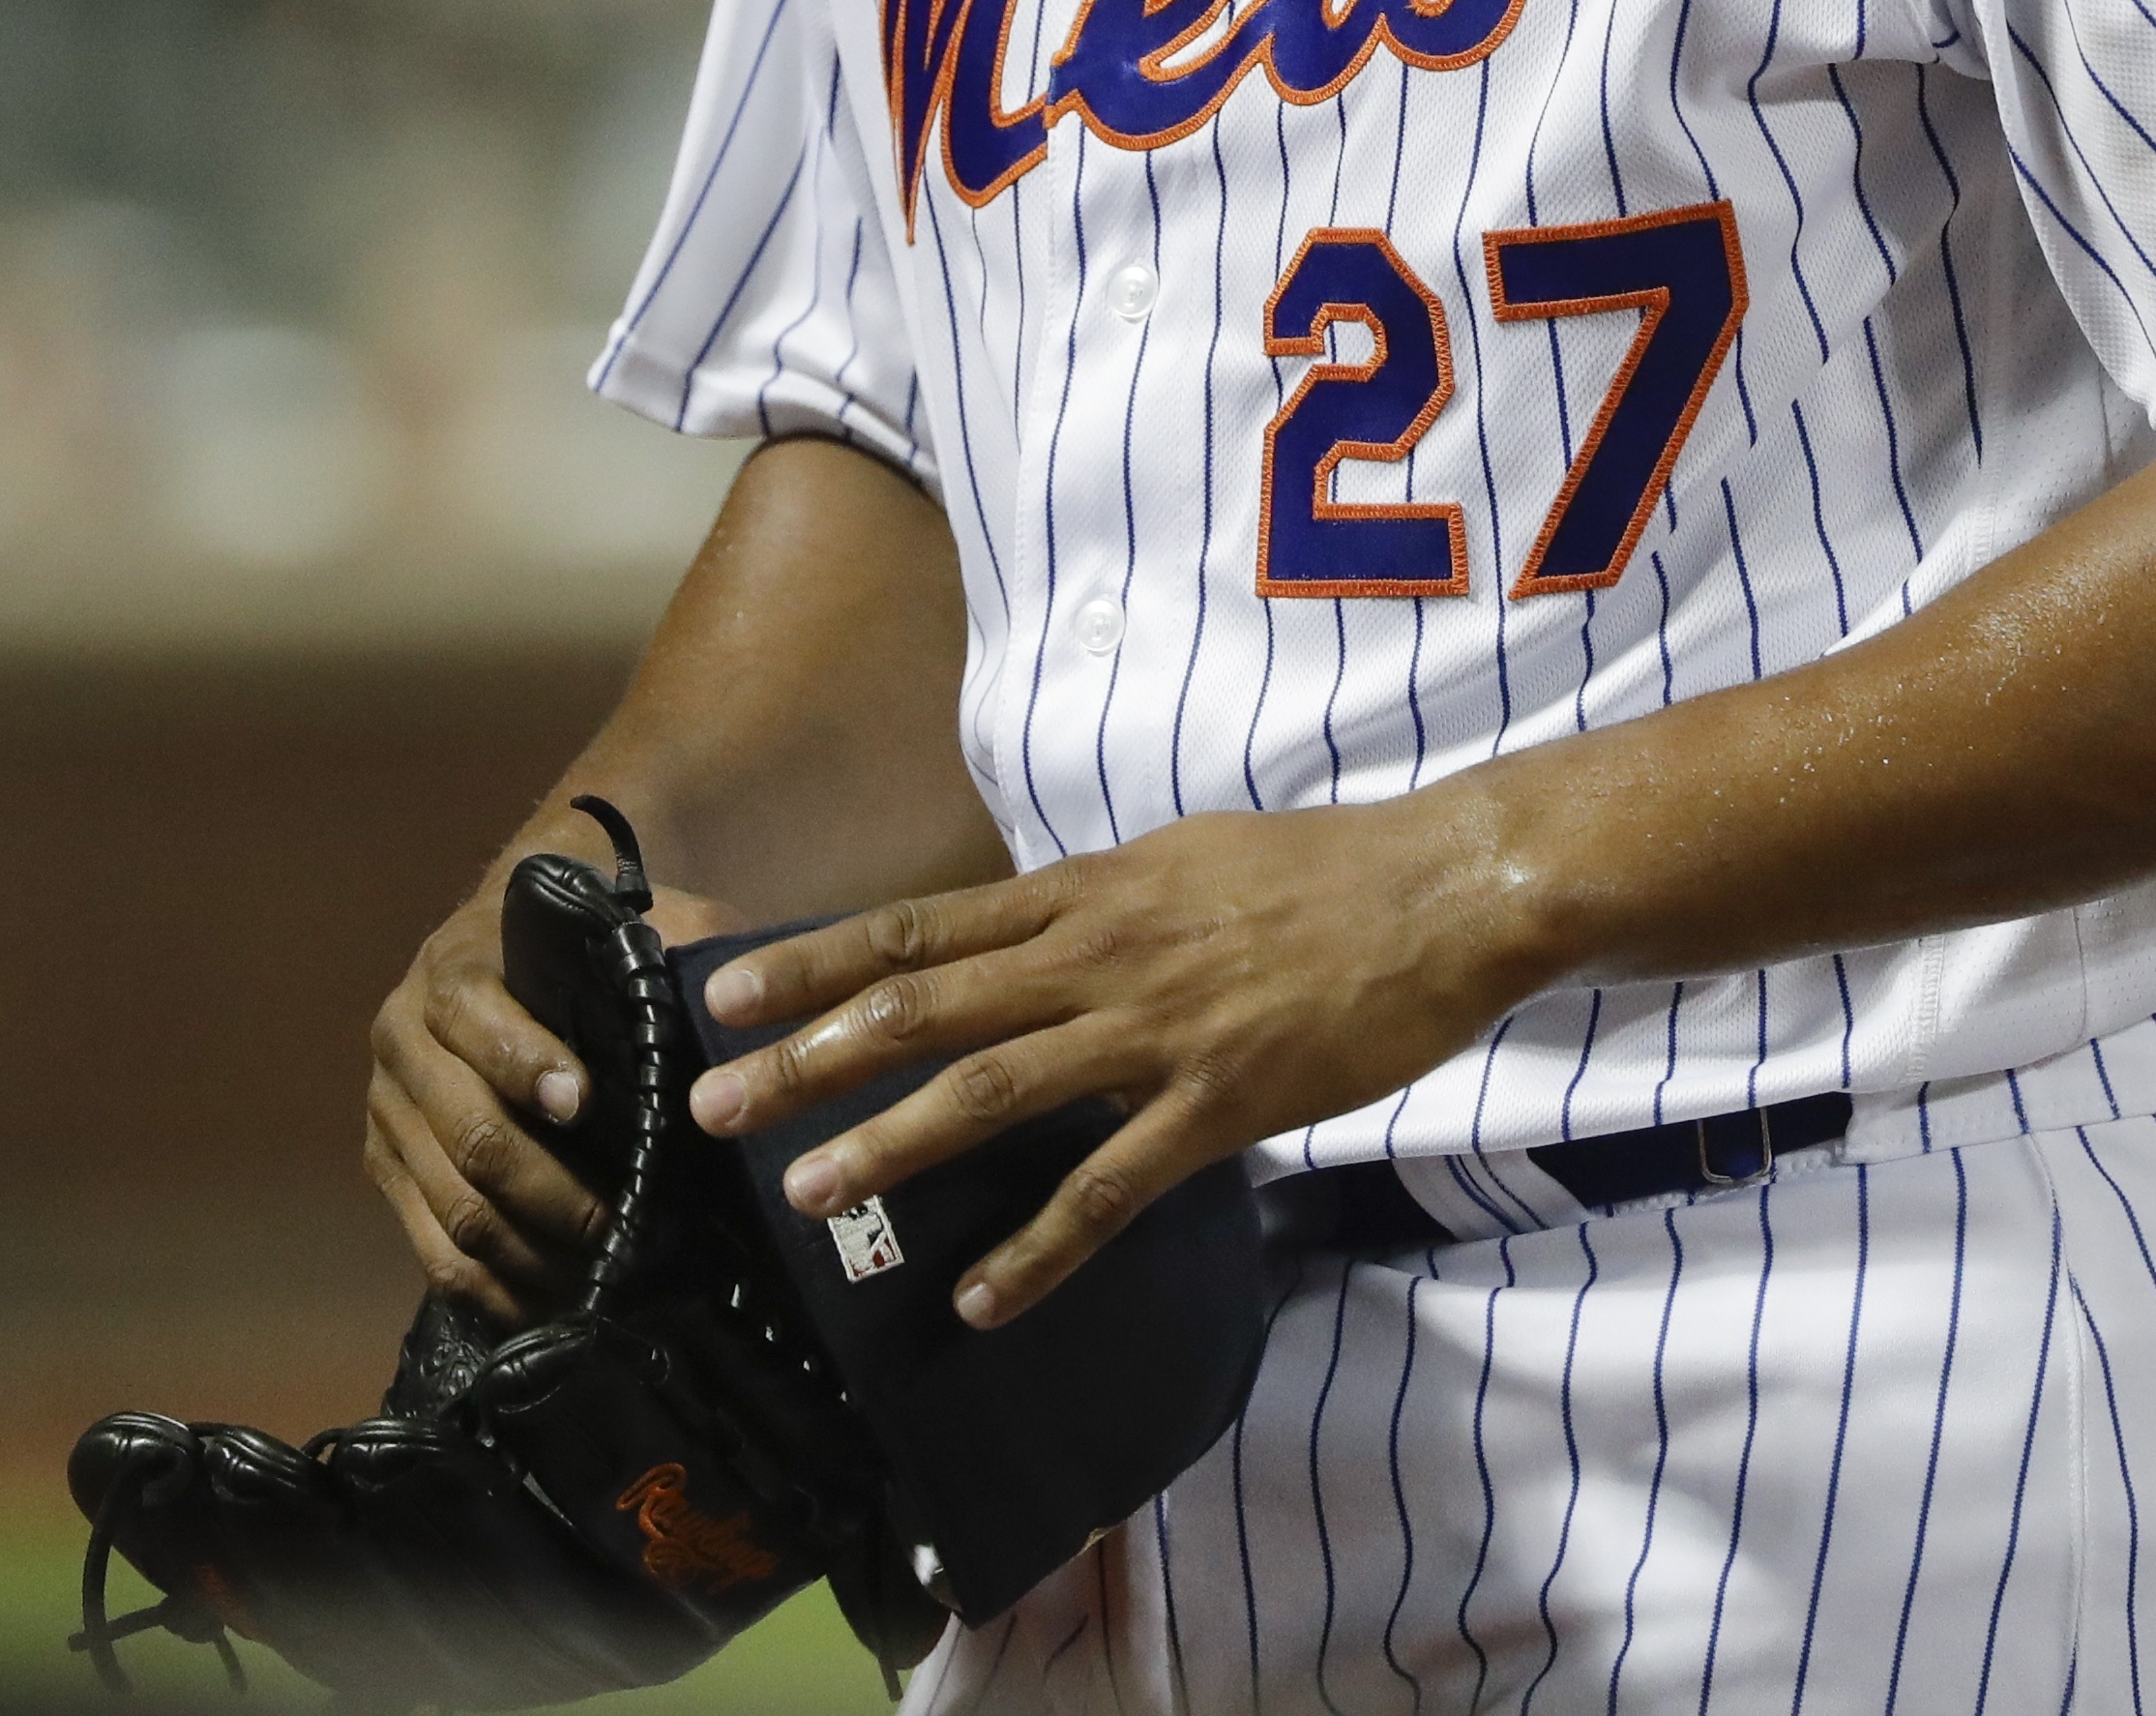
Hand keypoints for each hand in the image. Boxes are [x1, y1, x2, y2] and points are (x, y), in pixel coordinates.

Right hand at [366, 849, 743, 1323]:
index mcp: (452, 971)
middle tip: (624, 1224)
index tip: (583, 1103)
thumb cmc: (577, 942)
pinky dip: (499, 1291)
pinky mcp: (388, 1172)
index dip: (525, 1063)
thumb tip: (730, 996)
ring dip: (534, 1254)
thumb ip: (674, 940)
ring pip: (455, 1209)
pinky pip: (436, 1255)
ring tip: (606, 1274)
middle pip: (471, 1135)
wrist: (496, 943)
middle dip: (553, 1191)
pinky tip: (560, 1301)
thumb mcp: (622, 922)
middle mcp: (402, 1041)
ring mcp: (388, 1114)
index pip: (473, 1017)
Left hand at [682, 794, 1554, 1326]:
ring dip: (891, 1148)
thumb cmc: (1318, 870)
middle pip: (924, 1008)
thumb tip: (1024, 925)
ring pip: (992, 1091)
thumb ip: (1094, 899)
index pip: (921, 927)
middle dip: (809, 1061)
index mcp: (1085, 891)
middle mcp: (1099, 954)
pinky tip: (979, 1298)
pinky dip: (1039, 1248)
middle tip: (713, 1110)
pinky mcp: (1219, 1104)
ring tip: (810, 1199)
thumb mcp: (1181, 857)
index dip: (815, 963)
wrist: (1442, 892)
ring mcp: (1155, 1032)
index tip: (725, 993)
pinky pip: (1109, 1187)